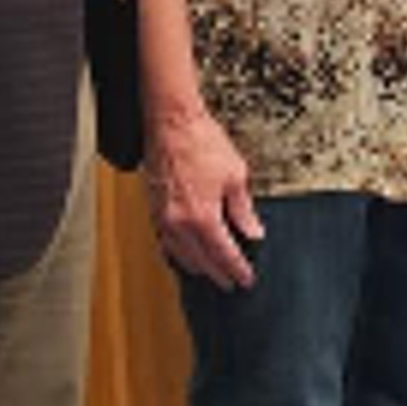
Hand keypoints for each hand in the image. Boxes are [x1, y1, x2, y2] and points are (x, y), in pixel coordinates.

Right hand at [144, 103, 262, 289]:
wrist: (171, 123)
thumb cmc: (200, 142)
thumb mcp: (235, 176)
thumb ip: (244, 210)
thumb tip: (253, 231)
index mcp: (203, 217)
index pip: (224, 255)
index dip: (238, 269)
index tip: (246, 279)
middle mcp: (179, 222)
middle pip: (201, 261)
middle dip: (218, 274)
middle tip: (231, 282)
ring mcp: (163, 217)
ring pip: (180, 255)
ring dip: (197, 266)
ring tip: (211, 271)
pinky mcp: (153, 209)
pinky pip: (166, 242)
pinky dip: (178, 252)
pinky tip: (186, 252)